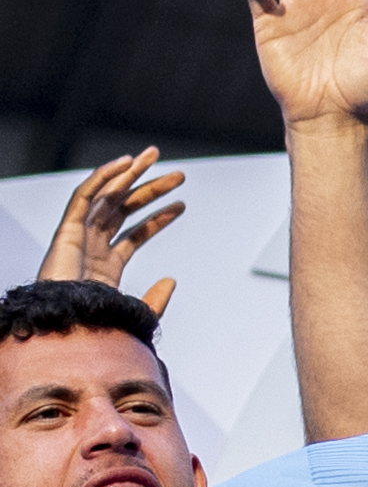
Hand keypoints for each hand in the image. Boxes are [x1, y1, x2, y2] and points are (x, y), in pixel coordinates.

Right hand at [38, 150, 186, 319]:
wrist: (67, 330)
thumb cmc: (94, 327)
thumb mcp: (134, 314)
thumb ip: (155, 300)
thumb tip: (171, 280)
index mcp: (106, 266)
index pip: (136, 233)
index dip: (158, 217)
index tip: (181, 204)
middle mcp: (92, 247)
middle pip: (123, 209)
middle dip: (150, 188)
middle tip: (178, 174)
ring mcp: (78, 238)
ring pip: (107, 196)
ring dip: (131, 174)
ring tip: (155, 156)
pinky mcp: (66, 231)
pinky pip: (84, 196)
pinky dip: (103, 177)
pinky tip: (125, 164)